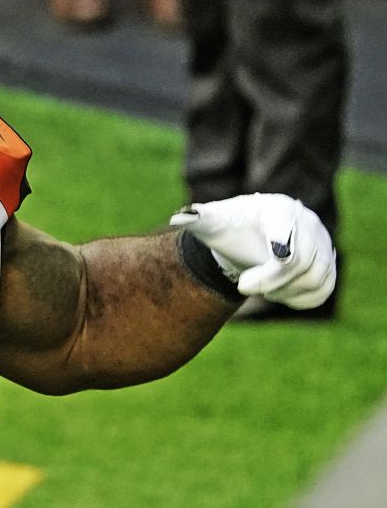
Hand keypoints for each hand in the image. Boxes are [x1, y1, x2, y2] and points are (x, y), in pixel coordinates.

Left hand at [170, 194, 334, 309]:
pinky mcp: (328, 264)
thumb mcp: (212, 224)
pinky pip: (322, 290)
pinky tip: (278, 292)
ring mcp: (323, 243)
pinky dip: (298, 299)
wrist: (245, 242)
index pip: (287, 240)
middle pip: (303, 264)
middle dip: (270, 283)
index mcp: (280, 209)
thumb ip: (198, 219)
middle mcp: (308, 222)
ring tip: (261, 285)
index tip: (245, 286)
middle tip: (244, 286)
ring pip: (315, 280)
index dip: (273, 268)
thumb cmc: (227, 231)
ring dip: (283, 291)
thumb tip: (180, 217)